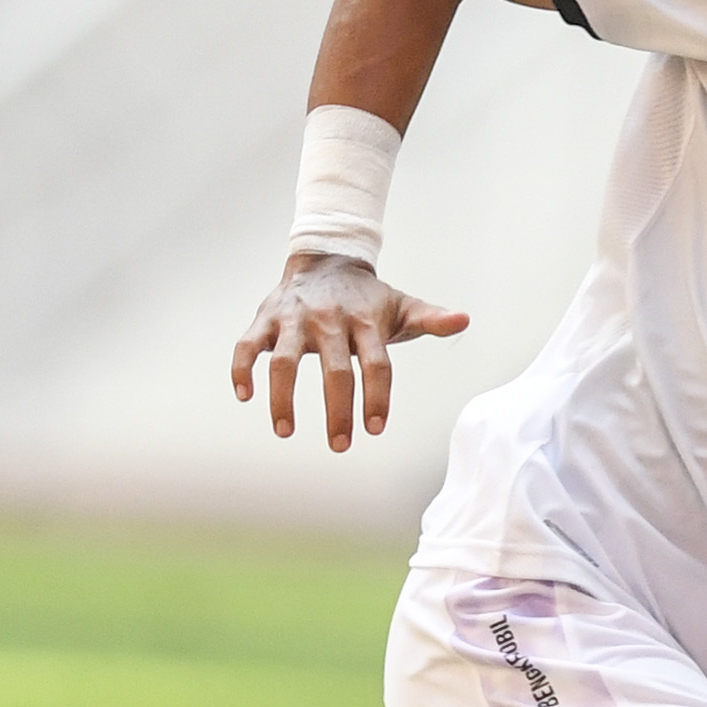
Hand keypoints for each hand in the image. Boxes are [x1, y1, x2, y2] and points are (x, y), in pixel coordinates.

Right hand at [233, 252, 468, 448]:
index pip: (377, 364)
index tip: (375, 429)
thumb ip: (431, 319)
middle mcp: (328, 320)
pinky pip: (247, 346)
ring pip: (283, 361)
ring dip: (282, 399)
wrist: (326, 260)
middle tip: (340, 445)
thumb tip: (464, 319)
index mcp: (365, 321)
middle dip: (337, 411)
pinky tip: (246, 396)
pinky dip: (242, 370)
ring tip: (286, 431)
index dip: (377, 397)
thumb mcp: (402, 305)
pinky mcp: (265, 319)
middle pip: (334, 369)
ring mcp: (294, 319)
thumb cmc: (367, 298)